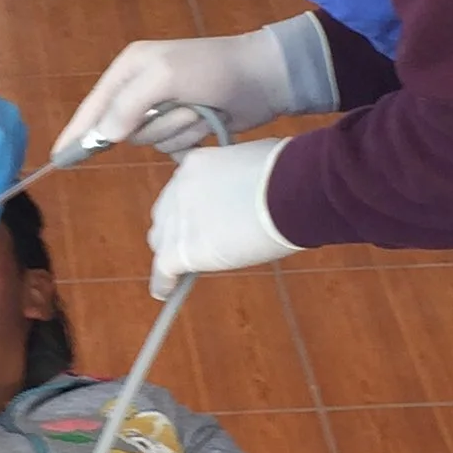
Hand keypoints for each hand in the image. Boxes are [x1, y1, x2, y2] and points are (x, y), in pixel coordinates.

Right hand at [56, 14, 335, 163]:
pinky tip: (208, 123)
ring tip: (202, 110)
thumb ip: (130, 103)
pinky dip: (191, 140)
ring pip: (151, 143)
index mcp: (129, 69)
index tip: (60, 157)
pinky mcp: (184, 126)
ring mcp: (163, 110)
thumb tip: (104, 135)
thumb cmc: (213, 68)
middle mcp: (141, 90)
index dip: (77, 132)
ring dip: (179, 131)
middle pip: (124, 131)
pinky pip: (173, 149)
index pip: (93, 107)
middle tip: (183, 106)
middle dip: (154, 126)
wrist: (264, 77)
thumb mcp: (166, 76)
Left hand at [148, 138, 293, 297]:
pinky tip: (166, 291)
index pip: (184, 189)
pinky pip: (163, 270)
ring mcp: (178, 219)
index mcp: (198, 164)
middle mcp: (180, 187)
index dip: (192, 207)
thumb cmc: (289, 174)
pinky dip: (163, 281)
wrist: (290, 193)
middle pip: (165, 214)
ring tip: (178, 270)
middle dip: (177, 227)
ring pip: (161, 241)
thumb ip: (241, 176)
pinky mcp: (180, 249)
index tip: (202, 217)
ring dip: (170, 252)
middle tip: (194, 242)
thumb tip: (254, 189)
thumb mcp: (256, 161)